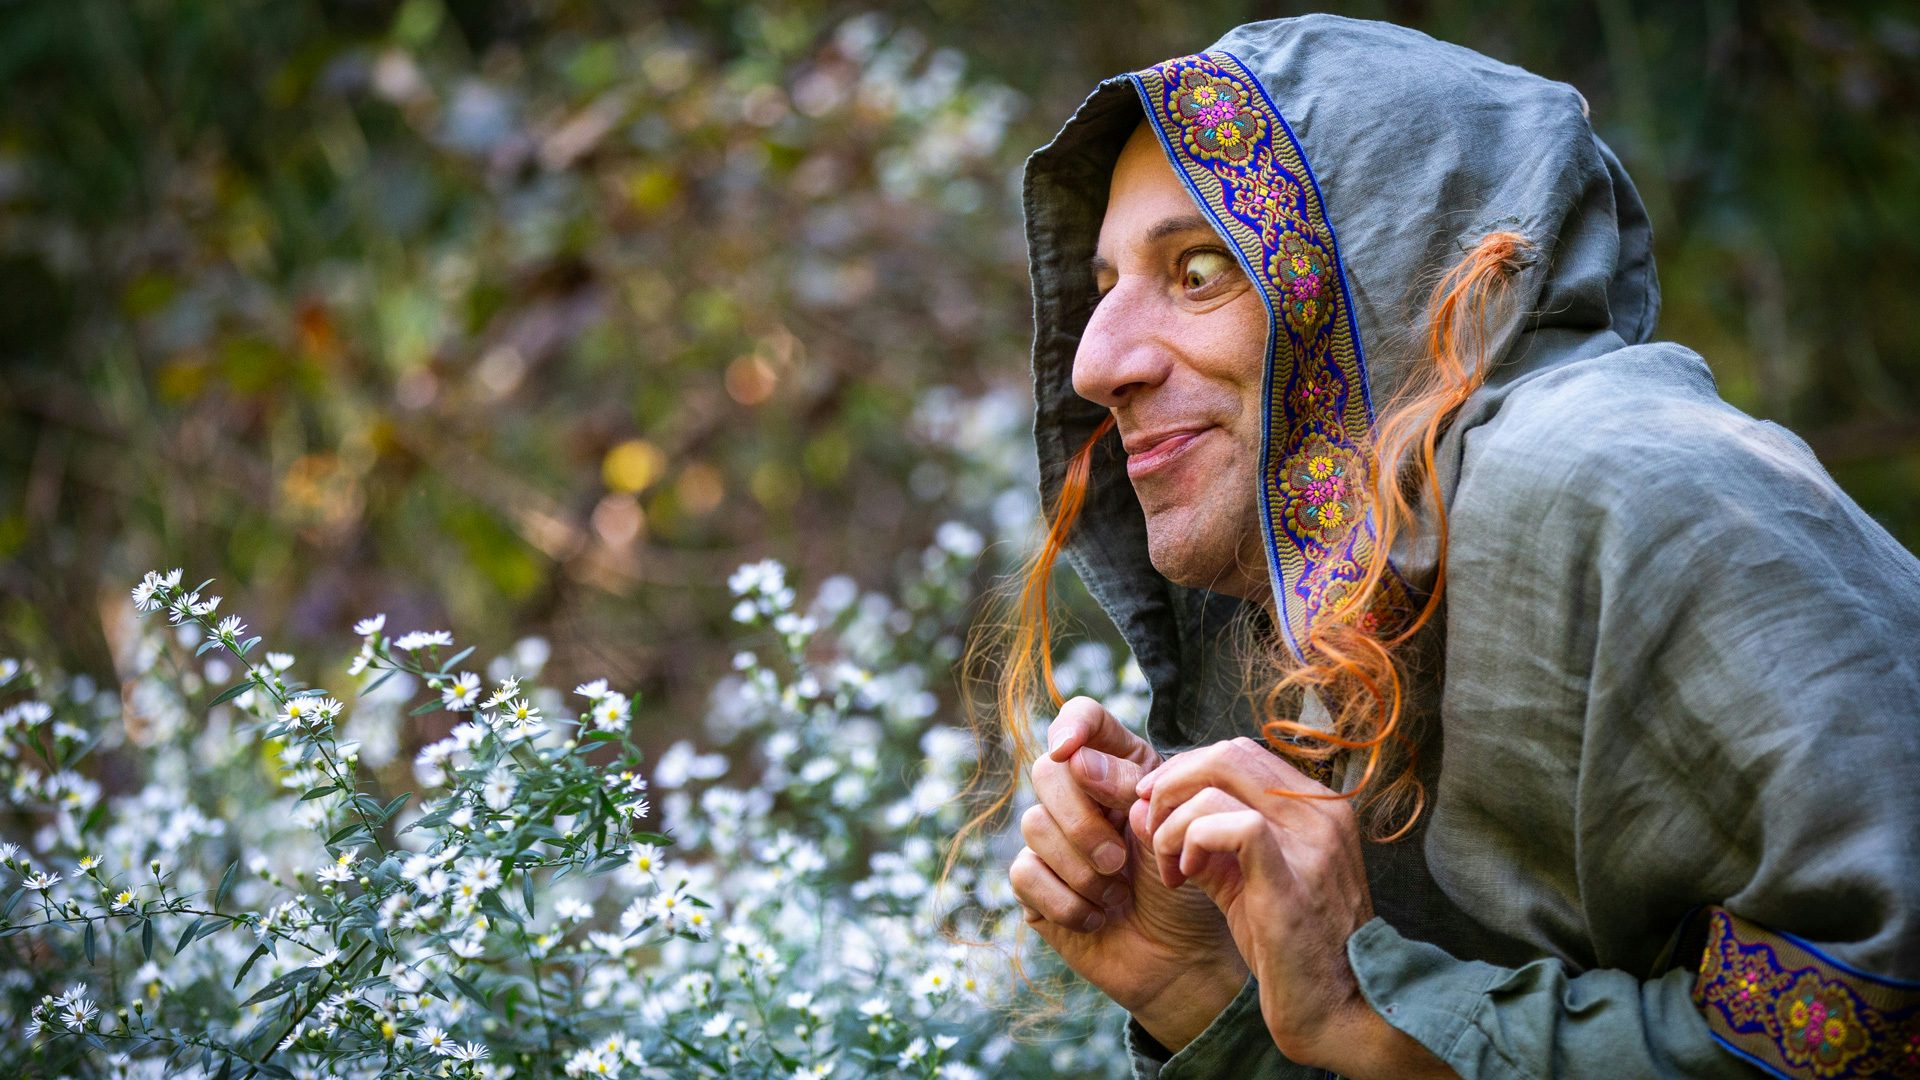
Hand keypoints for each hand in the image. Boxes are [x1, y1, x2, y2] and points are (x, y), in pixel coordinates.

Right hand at [1010, 697, 1247, 1050]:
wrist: (1187, 960)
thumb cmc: (1192, 887)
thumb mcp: (1175, 831)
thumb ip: (1132, 789)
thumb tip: (1075, 759)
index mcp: (1121, 767)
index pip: (1083, 719)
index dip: (1071, 725)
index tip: (1069, 750)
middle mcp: (1082, 796)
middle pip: (1047, 772)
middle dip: (1081, 820)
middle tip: (1117, 861)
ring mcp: (1054, 838)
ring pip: (1034, 824)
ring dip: (1080, 868)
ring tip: (1118, 896)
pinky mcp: (1036, 883)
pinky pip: (1024, 873)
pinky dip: (1066, 900)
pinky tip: (1097, 918)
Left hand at [1138, 738, 1451, 1077]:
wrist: (1340, 1010)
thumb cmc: (1292, 949)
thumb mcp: (1246, 881)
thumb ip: (1202, 840)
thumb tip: (1141, 806)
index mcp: (1317, 806)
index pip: (1239, 753)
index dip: (1187, 770)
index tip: (1156, 806)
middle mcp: (1322, 812)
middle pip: (1227, 754)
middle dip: (1172, 783)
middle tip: (1150, 824)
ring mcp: (1313, 841)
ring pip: (1219, 782)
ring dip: (1174, 821)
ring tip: (1172, 866)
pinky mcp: (1293, 877)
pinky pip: (1232, 825)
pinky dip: (1193, 840)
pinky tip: (1187, 875)